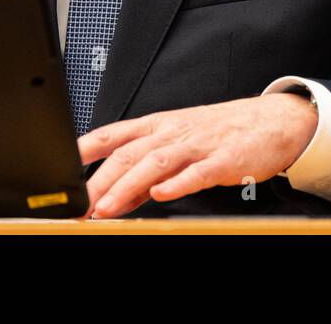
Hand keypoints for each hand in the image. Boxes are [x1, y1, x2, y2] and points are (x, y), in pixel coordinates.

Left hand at [77, 93, 318, 217]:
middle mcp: (172, 132)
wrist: (270, 121)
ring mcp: (197, 144)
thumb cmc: (219, 132)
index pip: (111, 135)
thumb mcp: (177, 143)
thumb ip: (145, 168)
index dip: (82, 151)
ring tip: (106, 208)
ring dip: (128, 186)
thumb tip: (112, 195)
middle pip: (128, 153)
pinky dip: (178, 183)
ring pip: (156, 163)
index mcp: (157, 126)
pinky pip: (198, 172)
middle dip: (99, 182)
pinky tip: (161, 195)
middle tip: (79, 206)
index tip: (59, 170)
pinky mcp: (224, 159)